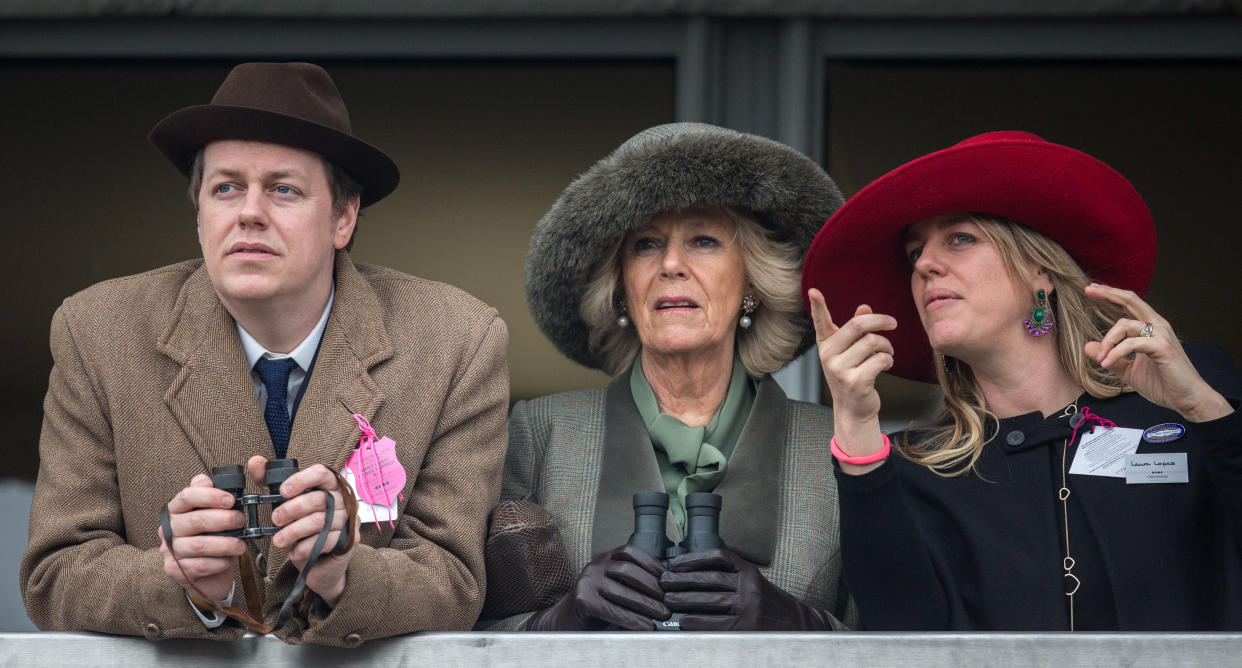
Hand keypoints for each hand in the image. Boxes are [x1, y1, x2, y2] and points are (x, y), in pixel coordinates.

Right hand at [159, 474, 245, 601]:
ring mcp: (169, 551)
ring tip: (241, 545)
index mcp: (175, 510)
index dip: (210, 496)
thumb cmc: (209, 537)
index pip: (187, 496)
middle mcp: (167, 529)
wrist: (205, 573)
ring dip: (225, 544)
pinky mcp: (174, 570)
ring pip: (199, 545)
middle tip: (241, 521)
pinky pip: (200, 565)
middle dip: (224, 520)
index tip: (231, 500)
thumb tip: (208, 482)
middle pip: (196, 520)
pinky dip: (220, 562)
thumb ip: (208, 496)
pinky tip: (230, 559)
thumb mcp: (209, 514)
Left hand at [248, 455, 358, 607]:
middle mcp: (344, 499)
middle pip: (318, 499)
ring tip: (278, 540)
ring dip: (294, 532)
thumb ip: (270, 482)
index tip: (282, 491)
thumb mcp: (284, 502)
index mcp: (330, 485)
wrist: (319, 561)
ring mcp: (349, 519)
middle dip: (291, 510)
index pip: (321, 473)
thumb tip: (255, 461)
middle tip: (275, 520)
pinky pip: (326, 541)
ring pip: (319, 522)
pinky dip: (305, 547)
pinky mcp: (350, 540)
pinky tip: (295, 551)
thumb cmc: (303, 526)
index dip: (301, 480)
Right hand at [525, 544, 668, 630]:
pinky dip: (631, 619)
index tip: (667, 578)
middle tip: (668, 603)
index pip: (630, 552)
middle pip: (628, 571)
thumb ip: (631, 583)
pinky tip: (644, 626)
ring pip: (621, 590)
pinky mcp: (582, 599)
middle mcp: (594, 566)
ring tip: (662, 616)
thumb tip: (664, 588)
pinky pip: (611, 609)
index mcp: (604, 559)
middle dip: (652, 587)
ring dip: (646, 604)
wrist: (564, 621)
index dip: (651, 563)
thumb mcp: (613, 588)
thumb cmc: (595, 606)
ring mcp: (587, 581)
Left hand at [660, 548, 829, 629]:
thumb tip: (691, 576)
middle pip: (709, 579)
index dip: (694, 558)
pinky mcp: (744, 629)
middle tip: (663, 580)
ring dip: (684, 599)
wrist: (797, 625)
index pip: (718, 557)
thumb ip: (730, 577)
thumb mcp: (754, 582)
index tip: (676, 562)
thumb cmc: (770, 604)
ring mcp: (747, 609)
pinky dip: (696, 621)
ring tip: (668, 599)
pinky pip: (714, 623)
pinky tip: (684, 620)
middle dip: (681, 579)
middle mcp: (749, 587)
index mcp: (750, 571)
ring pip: (708, 600)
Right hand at [808, 288, 893, 463]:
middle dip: (880, 321)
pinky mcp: (855, 381)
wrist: (854, 409)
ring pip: (873, 342)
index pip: (820, 322)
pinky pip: (880, 359)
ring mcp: (839, 369)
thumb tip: (865, 307)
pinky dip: (889, 359)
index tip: (813, 291)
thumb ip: (857, 329)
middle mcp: (828, 355)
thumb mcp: (851, 351)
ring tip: (887, 353)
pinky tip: (886, 365)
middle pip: (858, 325)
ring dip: (887, 346)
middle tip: (893, 323)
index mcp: (826, 344)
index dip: (817, 306)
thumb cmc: (853, 374)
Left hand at [1083, 283, 1231, 421]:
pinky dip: (1115, 353)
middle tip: (1088, 290)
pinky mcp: (1162, 347)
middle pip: (1131, 300)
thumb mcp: (1128, 370)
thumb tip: (1087, 346)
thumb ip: (1111, 357)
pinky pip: (1132, 344)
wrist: (1187, 399)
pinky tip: (1107, 363)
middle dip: (1108, 293)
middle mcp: (1157, 326)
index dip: (1111, 294)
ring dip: (1107, 342)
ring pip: (1125, 325)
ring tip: (1101, 360)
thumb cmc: (1162, 383)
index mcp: (1150, 328)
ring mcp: (1161, 335)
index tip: (1090, 289)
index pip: (1129, 304)